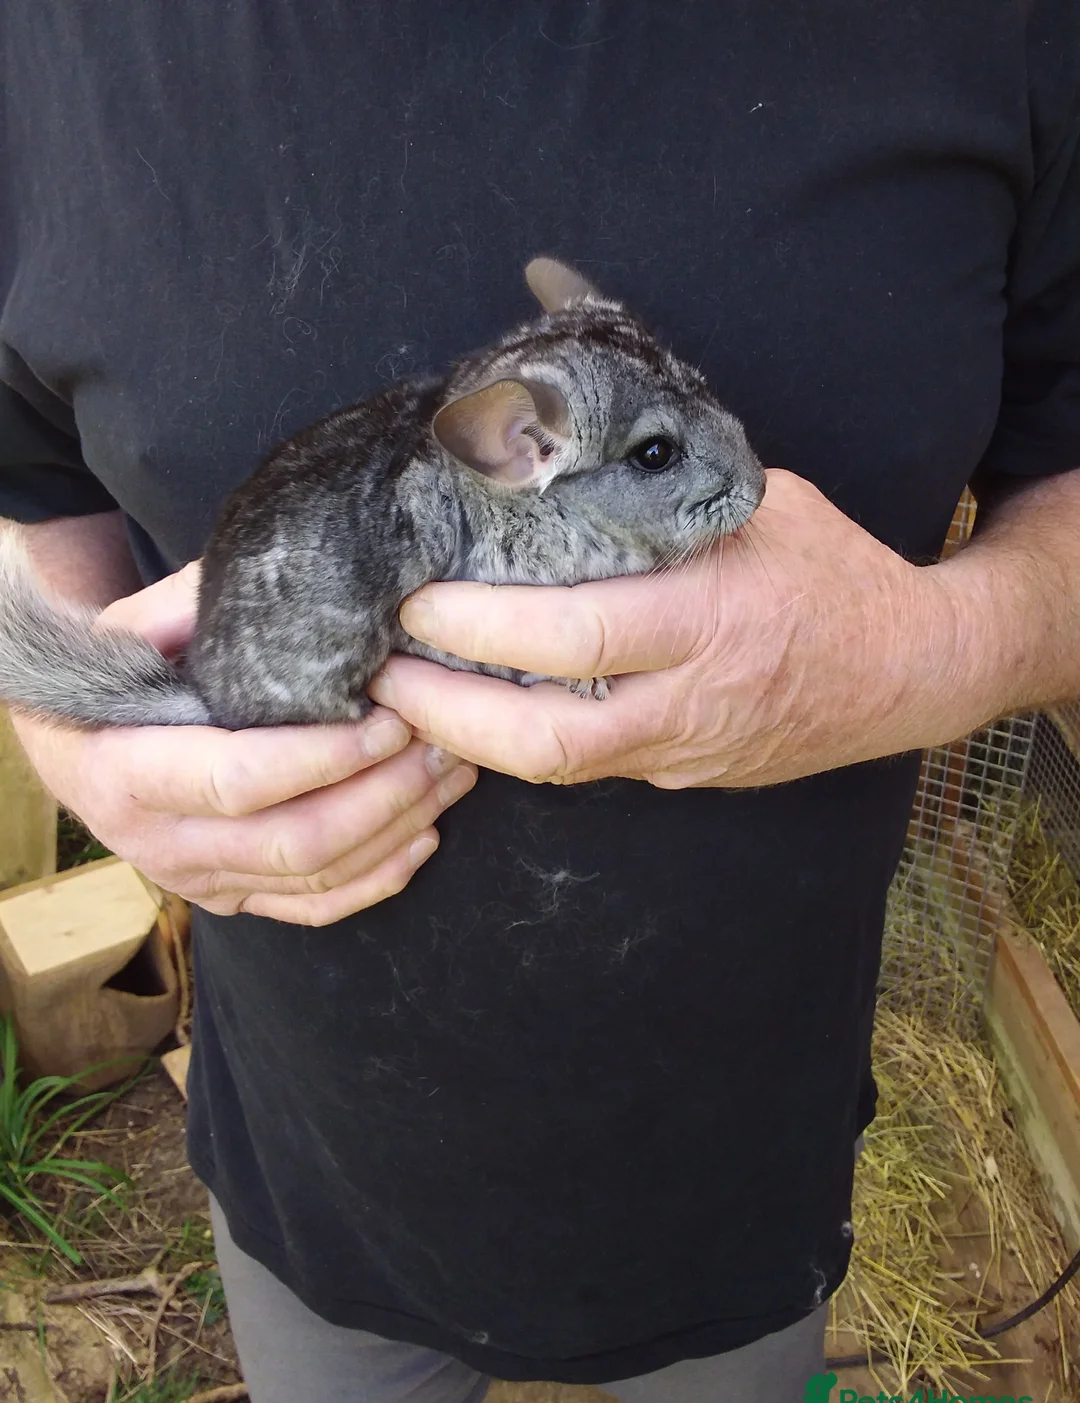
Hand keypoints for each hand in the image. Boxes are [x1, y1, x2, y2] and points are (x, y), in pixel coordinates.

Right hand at [11, 565, 476, 924]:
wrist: (69, 738)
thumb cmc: (116, 669)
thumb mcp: (138, 625)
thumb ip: (204, 607)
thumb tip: (301, 590)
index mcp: (126, 770)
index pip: (242, 779)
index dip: (328, 756)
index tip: (391, 717)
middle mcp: (159, 842)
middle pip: (295, 841)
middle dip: (384, 793)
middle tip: (440, 742)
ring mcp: (198, 881)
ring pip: (317, 878)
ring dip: (398, 828)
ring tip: (452, 773)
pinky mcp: (231, 899)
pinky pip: (316, 909)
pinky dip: (379, 877)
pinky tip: (424, 835)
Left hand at [368, 470, 975, 788]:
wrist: (911, 670)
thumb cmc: (836, 573)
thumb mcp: (762, 505)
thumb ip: (665, 497)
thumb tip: (562, 457)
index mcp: (710, 618)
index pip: (575, 635)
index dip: (481, 627)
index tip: (416, 600)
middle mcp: (690, 700)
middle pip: (546, 739)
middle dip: (446, 712)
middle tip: (379, 671)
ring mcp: (684, 752)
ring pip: (557, 768)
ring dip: (468, 740)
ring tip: (404, 697)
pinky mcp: (681, 776)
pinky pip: (588, 766)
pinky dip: (521, 743)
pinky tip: (475, 713)